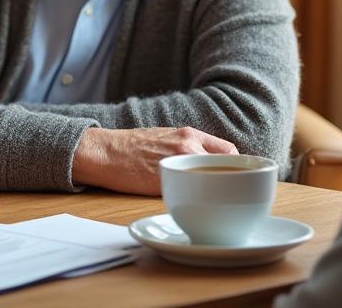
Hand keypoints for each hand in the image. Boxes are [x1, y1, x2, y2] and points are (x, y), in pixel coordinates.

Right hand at [71, 126, 237, 194]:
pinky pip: (192, 197)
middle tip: (227, 193)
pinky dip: (197, 203)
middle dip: (230, 182)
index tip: (232, 176)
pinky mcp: (167, 185)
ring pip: (213, 183)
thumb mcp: (167, 136)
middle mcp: (188, 147)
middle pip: (228, 168)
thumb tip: (212, 164)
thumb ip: (190, 146)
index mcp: (190, 135)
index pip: (229, 150)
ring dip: (216, 194)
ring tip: (211, 201)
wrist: (106, 153)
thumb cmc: (133, 147)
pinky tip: (192, 206)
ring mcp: (178, 166)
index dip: (235, 166)